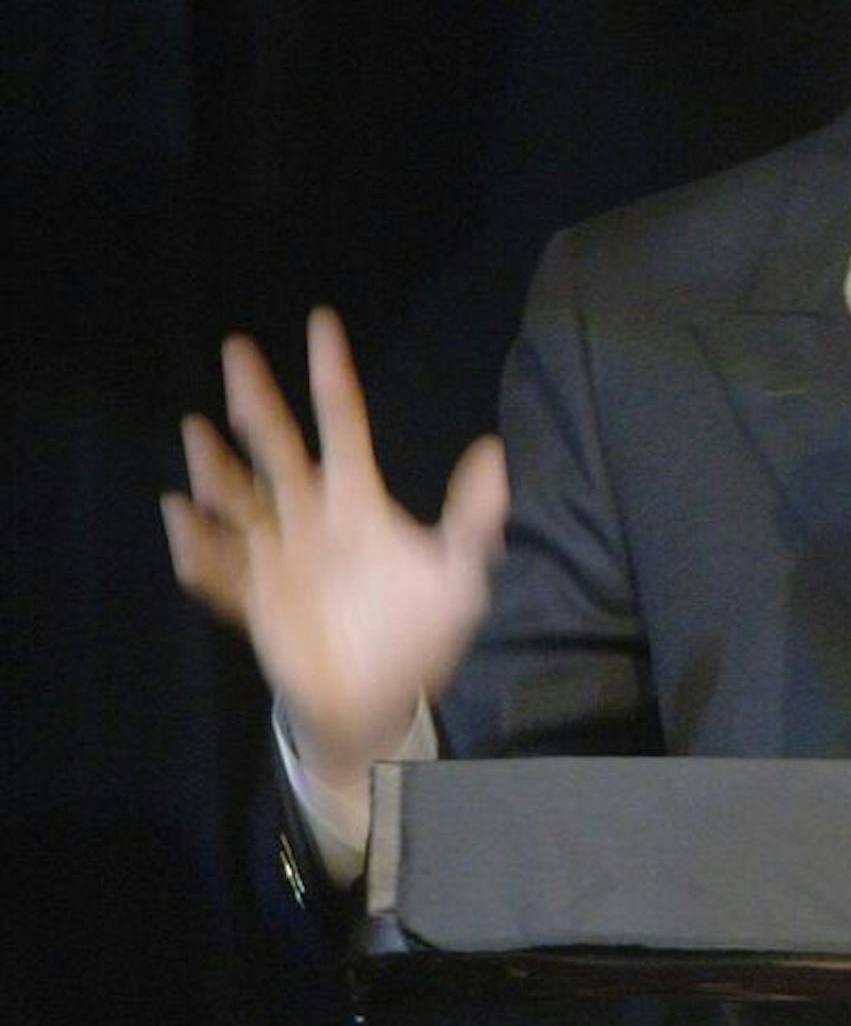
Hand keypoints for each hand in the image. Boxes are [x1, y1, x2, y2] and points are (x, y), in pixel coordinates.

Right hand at [162, 307, 506, 779]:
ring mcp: (277, 556)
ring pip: (239, 498)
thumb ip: (474, 518)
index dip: (332, 375)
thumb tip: (494, 452)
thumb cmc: (419, 634)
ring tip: (198, 430)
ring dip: (216, 466)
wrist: (381, 702)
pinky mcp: (254, 600)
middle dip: (258, 399)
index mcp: (357, 500)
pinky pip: (218, 569)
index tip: (322, 323)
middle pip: (279, 445)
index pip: (343, 422)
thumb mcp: (460, 575)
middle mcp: (311, 517)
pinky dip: (197, 545)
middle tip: (236, 349)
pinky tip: (180, 516)